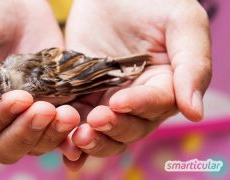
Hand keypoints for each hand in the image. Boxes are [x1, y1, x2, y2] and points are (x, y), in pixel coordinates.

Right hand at [0, 0, 79, 162]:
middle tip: (45, 109)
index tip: (20, 97)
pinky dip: (64, 132)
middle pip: (3, 147)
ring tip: (66, 114)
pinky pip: (53, 133)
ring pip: (31, 145)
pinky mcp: (44, 109)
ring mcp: (18, 116)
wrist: (13, 2)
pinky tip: (73, 118)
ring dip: (49, 134)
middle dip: (25, 132)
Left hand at [63, 0, 210, 169]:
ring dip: (91, 140)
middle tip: (94, 122)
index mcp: (165, 86)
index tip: (119, 101)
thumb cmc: (151, 2)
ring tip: (75, 138)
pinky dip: (70, 136)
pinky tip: (64, 146)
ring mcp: (108, 99)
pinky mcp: (83, 94)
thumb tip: (194, 112)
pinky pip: (78, 119)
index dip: (138, 106)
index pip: (155, 105)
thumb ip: (193, 64)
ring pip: (103, 132)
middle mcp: (138, 99)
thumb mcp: (181, 22)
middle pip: (129, 128)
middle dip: (112, 129)